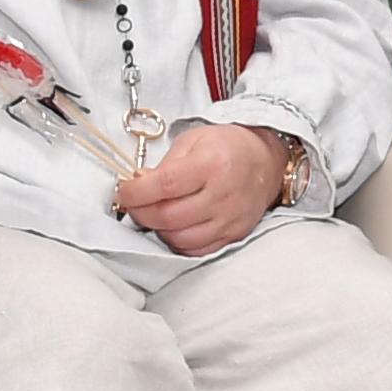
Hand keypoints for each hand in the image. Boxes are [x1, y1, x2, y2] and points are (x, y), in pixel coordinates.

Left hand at [115, 123, 289, 256]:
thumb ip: (164, 164)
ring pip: (179, 239)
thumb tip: (138, 185)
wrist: (267, 161)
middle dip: (141, 212)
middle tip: (135, 203)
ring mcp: (230, 219)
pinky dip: (178, 242)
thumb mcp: (194, 140)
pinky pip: (196, 250)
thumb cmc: (229, 147)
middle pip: (168, 216)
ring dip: (158, 229)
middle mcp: (223, 194)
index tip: (124, 191)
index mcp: (211, 164)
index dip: (136, 192)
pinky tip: (174, 227)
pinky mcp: (234, 235)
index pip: (164, 185)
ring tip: (156, 213)